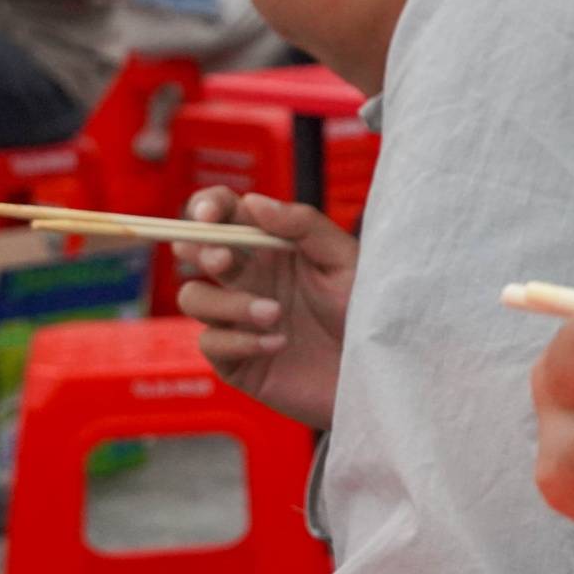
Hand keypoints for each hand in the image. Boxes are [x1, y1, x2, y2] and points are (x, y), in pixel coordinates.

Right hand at [179, 188, 354, 429]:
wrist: (380, 372)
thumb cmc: (367, 312)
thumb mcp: (345, 260)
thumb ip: (303, 225)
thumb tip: (253, 201)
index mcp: (272, 247)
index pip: (224, 214)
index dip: (206, 207)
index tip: (208, 216)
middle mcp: (249, 278)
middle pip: (194, 251)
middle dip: (198, 249)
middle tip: (225, 260)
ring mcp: (238, 319)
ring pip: (194, 297)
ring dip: (228, 302)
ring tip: (275, 313)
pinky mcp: (236, 360)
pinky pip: (211, 342)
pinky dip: (241, 341)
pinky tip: (278, 344)